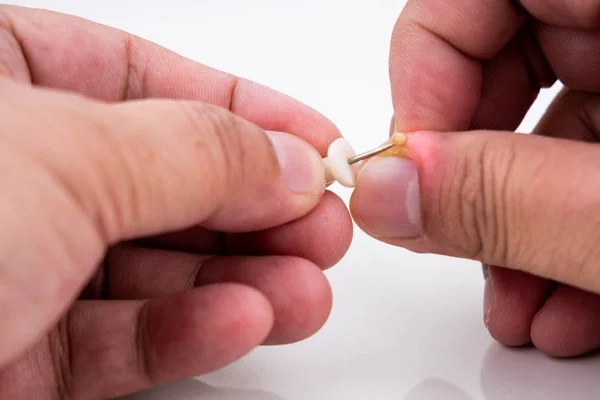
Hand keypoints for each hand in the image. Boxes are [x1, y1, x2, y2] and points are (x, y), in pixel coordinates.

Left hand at [0, 6, 351, 398]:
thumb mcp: (65, 158)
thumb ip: (193, 153)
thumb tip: (285, 162)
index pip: (136, 75)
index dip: (240, 108)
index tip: (315, 139)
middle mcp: (5, 171)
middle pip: (157, 180)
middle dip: (253, 207)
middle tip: (323, 226)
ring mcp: (7, 264)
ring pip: (147, 267)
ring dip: (237, 280)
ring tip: (304, 291)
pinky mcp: (10, 350)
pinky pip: (111, 337)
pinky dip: (183, 331)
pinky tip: (241, 321)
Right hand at [351, 0, 599, 356]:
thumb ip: (510, 200)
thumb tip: (388, 194)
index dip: (425, 67)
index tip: (410, 160)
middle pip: (504, 55)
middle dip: (466, 165)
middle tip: (446, 230)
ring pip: (548, 123)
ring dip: (517, 221)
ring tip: (516, 296)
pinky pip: (592, 160)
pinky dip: (567, 229)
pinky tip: (566, 299)